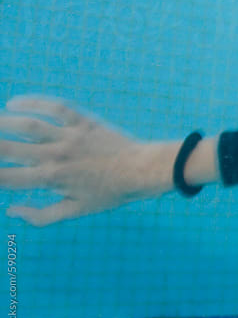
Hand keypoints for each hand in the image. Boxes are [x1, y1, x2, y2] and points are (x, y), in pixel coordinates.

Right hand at [0, 96, 176, 225]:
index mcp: (52, 179)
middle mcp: (57, 156)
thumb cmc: (110, 192)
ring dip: (3, 121)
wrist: (143, 169)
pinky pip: (55, 107)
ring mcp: (70, 136)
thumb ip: (41, 215)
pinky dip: (34, 101)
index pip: (7, 178)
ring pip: (28, 125)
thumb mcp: (77, 210)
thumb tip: (11, 211)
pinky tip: (14, 102)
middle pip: (10, 148)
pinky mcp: (84, 121)